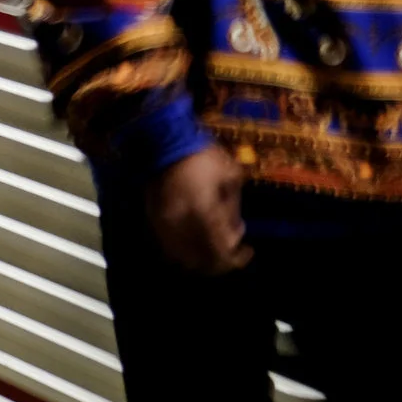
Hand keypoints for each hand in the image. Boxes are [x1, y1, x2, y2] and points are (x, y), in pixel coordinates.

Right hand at [148, 147, 251, 274]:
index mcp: (203, 211)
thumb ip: (232, 206)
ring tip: (213, 247)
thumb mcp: (229, 175)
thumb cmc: (201, 154)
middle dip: (221, 261)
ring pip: (183, 257)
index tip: (249, 250)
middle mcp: (182, 222)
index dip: (237, 257)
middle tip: (232, 252)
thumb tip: (235, 227)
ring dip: (201, 259)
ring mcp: (164, 222)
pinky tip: (194, 242)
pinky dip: (183, 251)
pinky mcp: (153, 218)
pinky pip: (168, 246)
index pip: (222, 250)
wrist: (163, 140)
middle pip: (202, 260)